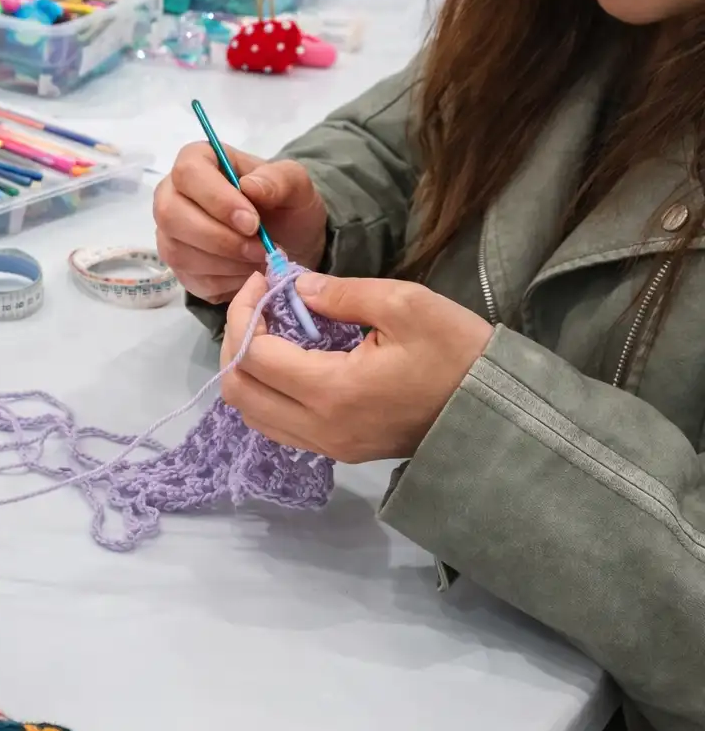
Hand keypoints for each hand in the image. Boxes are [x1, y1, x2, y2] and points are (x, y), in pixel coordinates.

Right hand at [154, 142, 327, 303]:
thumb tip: (249, 186)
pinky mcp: (177, 267)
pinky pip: (191, 278)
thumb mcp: (296, 185)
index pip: (188, 173)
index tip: (253, 223)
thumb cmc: (285, 205)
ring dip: (226, 262)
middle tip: (260, 248)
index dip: (217, 199)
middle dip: (220, 238)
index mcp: (197, 161)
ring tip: (260, 259)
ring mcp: (170, 233)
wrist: (287, 240)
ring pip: (178, 251)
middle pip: (171, 215)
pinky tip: (249, 272)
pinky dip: (226, 280)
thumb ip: (279, 179)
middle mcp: (172, 194)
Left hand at [219, 273, 494, 462]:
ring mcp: (327, 445)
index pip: (253, 355)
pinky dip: (266, 392)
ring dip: (246, 370)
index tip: (262, 280)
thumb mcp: (407, 305)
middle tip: (257, 303)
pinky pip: (276, 425)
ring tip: (270, 328)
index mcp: (333, 392)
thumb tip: (297, 289)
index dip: (245, 312)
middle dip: (236, 340)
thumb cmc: (458, 354)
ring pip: (251, 413)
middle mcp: (320, 427)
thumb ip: (344, 294)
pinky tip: (288, 358)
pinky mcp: (337, 450)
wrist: (495, 411)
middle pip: (238, 391)